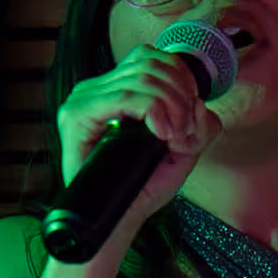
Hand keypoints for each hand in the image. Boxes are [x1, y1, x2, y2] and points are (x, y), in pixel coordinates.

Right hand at [54, 38, 220, 215]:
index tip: (190, 116)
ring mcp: (83, 99)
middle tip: (185, 132)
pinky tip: (161, 134)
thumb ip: (199, 126)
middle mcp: (95, 89)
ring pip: (142, 76)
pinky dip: (154, 111)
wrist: (115, 220)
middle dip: (181, 95)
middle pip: (150, 63)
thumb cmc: (141, 188)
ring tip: (174, 137)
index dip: (180, 78)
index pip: (150, 57)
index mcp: (114, 90)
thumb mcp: (182, 151)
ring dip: (172, 106)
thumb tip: (201, 105)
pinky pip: (127, 95)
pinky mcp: (76, 114)